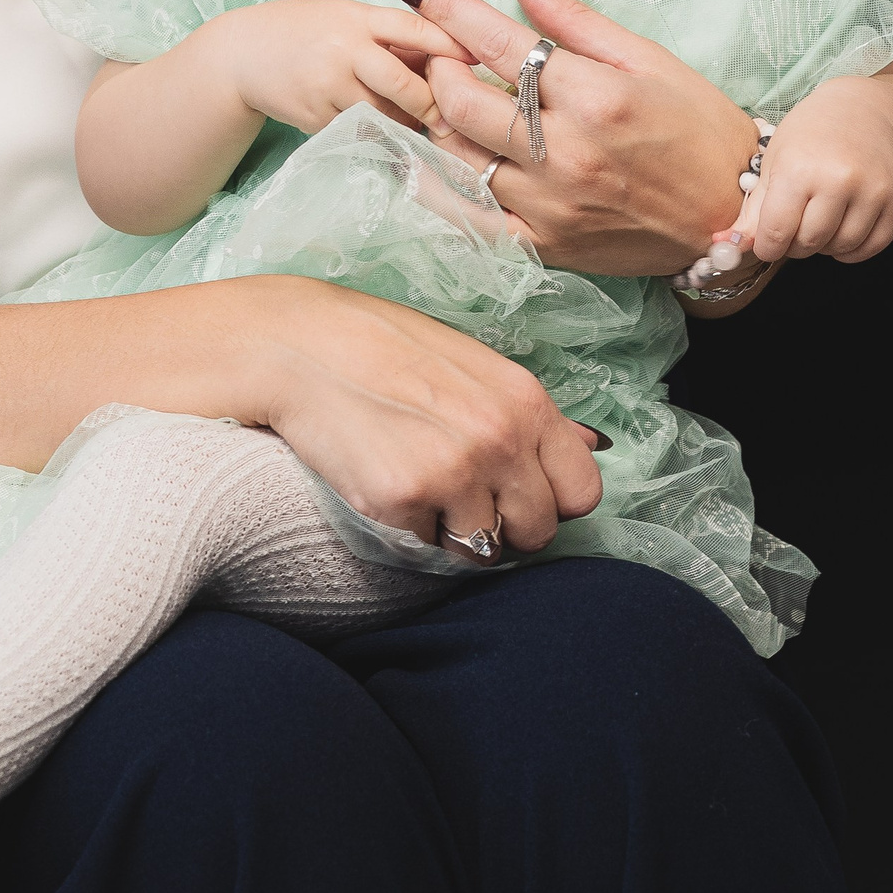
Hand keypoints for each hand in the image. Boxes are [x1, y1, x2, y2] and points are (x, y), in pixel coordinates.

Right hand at [211, 0, 472, 138]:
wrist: (239, 55)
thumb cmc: (303, 32)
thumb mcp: (344, 17)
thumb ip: (388, 34)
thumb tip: (450, 56)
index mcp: (356, 17)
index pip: (414, 30)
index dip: (450, 48)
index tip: (478, 63)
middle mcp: (343, 50)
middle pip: (404, 84)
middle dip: (433, 104)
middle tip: (454, 119)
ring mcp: (327, 86)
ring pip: (385, 116)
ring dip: (406, 125)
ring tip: (421, 128)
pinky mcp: (314, 118)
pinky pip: (359, 132)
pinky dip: (376, 136)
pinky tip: (384, 135)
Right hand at [254, 274, 606, 554]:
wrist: (296, 343)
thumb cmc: (380, 346)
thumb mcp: (470, 362)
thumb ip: (528, 411)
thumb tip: (596, 444)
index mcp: (524, 400)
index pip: (582, 491)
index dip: (549, 498)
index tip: (515, 488)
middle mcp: (500, 437)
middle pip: (537, 531)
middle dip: (502, 523)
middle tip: (454, 489)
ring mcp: (453, 472)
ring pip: (482, 549)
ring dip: (452, 530)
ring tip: (413, 477)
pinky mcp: (402, 500)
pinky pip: (424, 548)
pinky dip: (405, 527)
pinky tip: (379, 478)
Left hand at [398, 0, 757, 275]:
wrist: (731, 218)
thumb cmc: (699, 129)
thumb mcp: (647, 59)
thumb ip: (573, 17)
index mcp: (595, 97)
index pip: (499, 42)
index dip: (448, 8)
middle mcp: (566, 152)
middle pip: (460, 101)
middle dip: (438, 66)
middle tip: (444, 53)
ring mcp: (551, 205)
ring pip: (456, 157)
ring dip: (439, 120)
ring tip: (452, 101)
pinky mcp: (545, 247)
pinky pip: (468, 219)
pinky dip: (442, 187)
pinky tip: (434, 163)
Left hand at [746, 75, 892, 264]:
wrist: (863, 112)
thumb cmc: (809, 135)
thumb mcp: (773, 161)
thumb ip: (754, 208)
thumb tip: (730, 245)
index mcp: (799, 168)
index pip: (776, 232)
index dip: (766, 246)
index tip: (764, 243)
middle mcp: (838, 180)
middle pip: (808, 243)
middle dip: (793, 245)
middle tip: (792, 228)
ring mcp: (872, 191)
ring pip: (840, 248)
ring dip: (823, 246)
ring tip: (817, 221)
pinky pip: (870, 248)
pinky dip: (851, 249)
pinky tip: (840, 229)